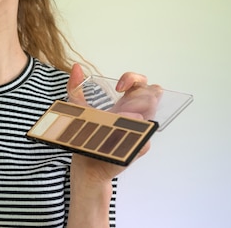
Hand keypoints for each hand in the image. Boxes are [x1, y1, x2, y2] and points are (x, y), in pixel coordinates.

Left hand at [66, 64, 161, 181]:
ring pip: (153, 115)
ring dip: (141, 112)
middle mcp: (135, 115)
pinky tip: (121, 138)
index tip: (118, 87)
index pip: (140, 83)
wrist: (85, 164)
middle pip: (155, 93)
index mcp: (124, 104)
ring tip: (122, 116)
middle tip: (127, 99)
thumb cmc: (87, 135)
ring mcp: (140, 131)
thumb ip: (76, 87)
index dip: (133, 78)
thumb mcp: (78, 108)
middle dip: (145, 91)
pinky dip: (135, 138)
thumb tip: (76, 67)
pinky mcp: (138, 148)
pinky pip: (145, 141)